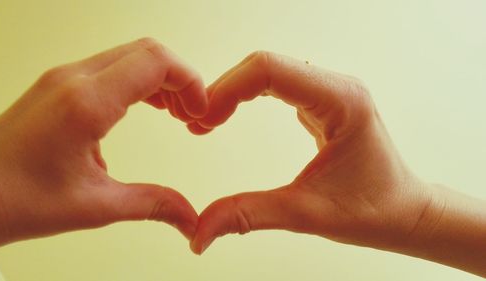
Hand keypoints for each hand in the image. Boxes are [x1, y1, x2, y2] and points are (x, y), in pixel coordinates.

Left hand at [0, 38, 206, 249]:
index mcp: (86, 104)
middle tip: (192, 114)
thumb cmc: (16, 199)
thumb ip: (152, 204)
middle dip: (180, 79)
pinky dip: (138, 82)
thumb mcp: (96, 206)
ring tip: (175, 113)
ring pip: (129, 56)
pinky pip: (110, 68)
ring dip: (160, 79)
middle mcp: (73, 80)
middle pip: (147, 52)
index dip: (190, 81)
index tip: (200, 111)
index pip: (155, 62)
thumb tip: (190, 217)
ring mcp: (63, 79)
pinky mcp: (59, 86)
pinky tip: (147, 109)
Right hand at [190, 51, 433, 252]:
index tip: (204, 121)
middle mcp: (338, 88)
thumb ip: (249, 215)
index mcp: (341, 101)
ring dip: (235, 91)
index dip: (228, 89)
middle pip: (266, 65)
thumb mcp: (307, 215)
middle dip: (226, 90)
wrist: (406, 213)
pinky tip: (232, 113)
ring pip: (271, 71)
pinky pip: (280, 85)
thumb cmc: (373, 212)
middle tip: (198, 124)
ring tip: (210, 120)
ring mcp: (331, 93)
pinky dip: (249, 95)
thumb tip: (199, 232)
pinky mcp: (324, 103)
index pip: (271, 70)